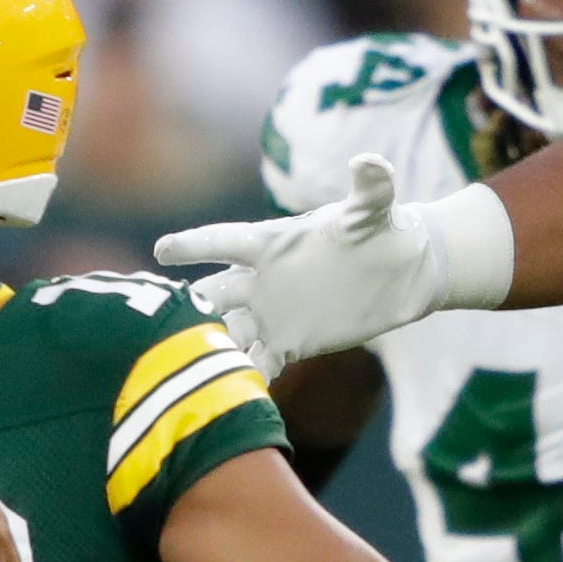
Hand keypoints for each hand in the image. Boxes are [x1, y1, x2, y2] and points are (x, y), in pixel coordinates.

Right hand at [155, 154, 450, 368]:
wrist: (400, 271)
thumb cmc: (380, 229)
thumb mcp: (374, 209)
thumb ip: (370, 189)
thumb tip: (371, 163)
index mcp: (272, 242)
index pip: (226, 240)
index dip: (196, 245)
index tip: (162, 251)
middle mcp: (262, 279)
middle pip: (216, 293)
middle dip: (194, 307)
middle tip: (169, 324)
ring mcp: (272, 313)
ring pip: (230, 331)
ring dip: (214, 348)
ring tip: (194, 370)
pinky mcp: (290, 343)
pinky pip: (260, 361)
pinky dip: (246, 377)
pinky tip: (231, 398)